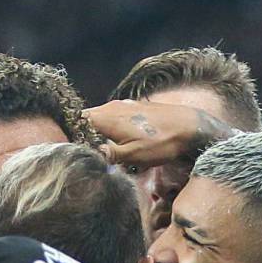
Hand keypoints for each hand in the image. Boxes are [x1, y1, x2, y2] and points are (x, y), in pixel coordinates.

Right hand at [82, 100, 234, 168]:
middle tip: (86, 156)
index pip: (74, 122)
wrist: (191, 127)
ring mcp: (123, 106)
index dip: (70, 137)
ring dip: (98, 134)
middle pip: (86, 120)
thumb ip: (106, 154)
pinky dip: (111, 130)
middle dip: (83, 137)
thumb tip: (83, 156)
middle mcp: (111, 107)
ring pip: (100, 119)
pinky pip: (113, 118)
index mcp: (105, 117)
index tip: (72, 153)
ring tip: (103, 153)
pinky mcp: (134, 108)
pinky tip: (119, 144)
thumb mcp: (132, 155)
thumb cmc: (162, 143)